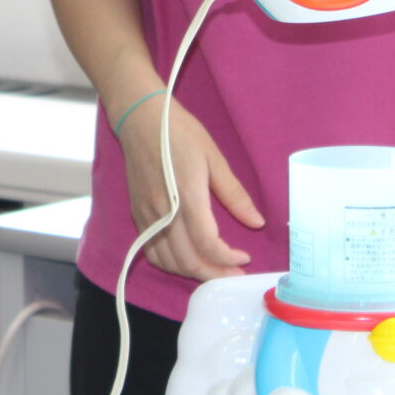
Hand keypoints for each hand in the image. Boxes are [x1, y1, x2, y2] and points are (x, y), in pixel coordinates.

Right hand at [117, 95, 264, 279]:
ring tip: (213, 269)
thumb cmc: (180, 133)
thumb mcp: (214, 157)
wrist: (139, 119)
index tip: (244, 257)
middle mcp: (163, 211)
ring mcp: (147, 215)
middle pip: (187, 260)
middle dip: (214, 274)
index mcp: (187, 195)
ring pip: (167, 261)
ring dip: (192, 272)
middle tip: (234, 274)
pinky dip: (170, 264)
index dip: (228, 259)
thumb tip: (257, 222)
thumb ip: (234, 194)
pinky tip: (186, 259)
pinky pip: (151, 250)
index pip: (207, 243)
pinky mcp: (137, 214)